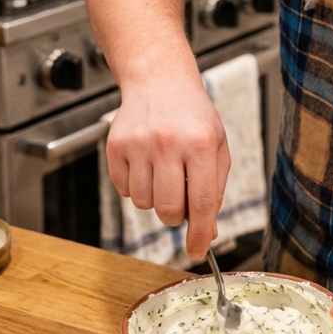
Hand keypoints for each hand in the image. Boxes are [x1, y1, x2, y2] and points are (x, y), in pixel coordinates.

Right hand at [105, 74, 230, 260]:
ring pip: (144, 204)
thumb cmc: (193, 117)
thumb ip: (214, 190)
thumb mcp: (217, 147)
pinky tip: (145, 164)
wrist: (160, 81)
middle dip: (176, 215)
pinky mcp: (116, 146)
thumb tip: (207, 234)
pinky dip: (136, 186)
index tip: (197, 252)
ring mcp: (139, 143)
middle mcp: (169, 142)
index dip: (199, 233)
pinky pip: (124, 191)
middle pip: (169, 209)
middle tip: (180, 197)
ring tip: (163, 172)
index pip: (201, 202)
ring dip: (155, 198)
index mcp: (202, 143)